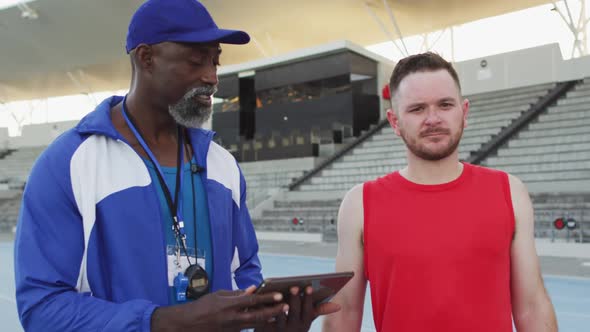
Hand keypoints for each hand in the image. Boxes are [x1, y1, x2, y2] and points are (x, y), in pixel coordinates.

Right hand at [151, 286, 287, 331]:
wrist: (188, 324)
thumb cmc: (202, 307)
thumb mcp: (219, 295)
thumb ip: (237, 293)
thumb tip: (253, 289)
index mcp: (229, 305)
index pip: (252, 300)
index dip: (267, 298)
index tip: (279, 295)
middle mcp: (232, 318)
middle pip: (258, 315)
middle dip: (274, 311)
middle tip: (286, 306)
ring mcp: (232, 328)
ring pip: (255, 324)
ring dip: (268, 318)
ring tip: (280, 313)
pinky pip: (247, 328)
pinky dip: (257, 324)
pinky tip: (266, 321)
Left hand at [256, 286, 340, 331]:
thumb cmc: (293, 325)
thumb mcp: (306, 319)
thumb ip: (320, 310)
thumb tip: (338, 306)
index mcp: (304, 324)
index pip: (308, 311)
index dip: (309, 299)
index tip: (309, 286)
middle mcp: (294, 329)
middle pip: (295, 313)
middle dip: (296, 300)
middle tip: (295, 287)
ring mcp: (280, 331)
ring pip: (280, 318)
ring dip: (281, 307)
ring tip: (280, 294)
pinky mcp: (265, 330)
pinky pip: (265, 321)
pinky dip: (266, 310)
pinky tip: (265, 299)